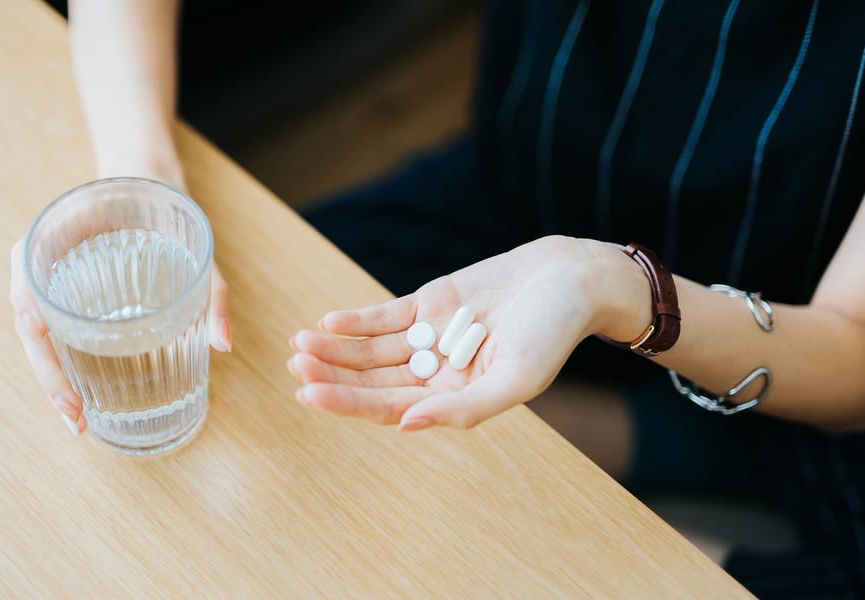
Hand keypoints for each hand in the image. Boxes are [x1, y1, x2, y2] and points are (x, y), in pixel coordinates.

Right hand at [9, 168, 231, 436]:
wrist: (145, 170)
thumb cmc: (162, 204)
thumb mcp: (194, 249)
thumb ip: (211, 293)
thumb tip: (224, 345)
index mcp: (50, 245)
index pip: (31, 315)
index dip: (46, 367)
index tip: (71, 404)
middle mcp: (39, 260)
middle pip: (31, 334)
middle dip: (49, 382)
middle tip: (77, 421)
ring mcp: (48, 272)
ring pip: (37, 333)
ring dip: (51, 375)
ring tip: (77, 415)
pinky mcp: (63, 282)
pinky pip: (52, 322)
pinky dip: (60, 356)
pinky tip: (80, 386)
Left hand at [288, 236, 651, 431]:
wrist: (571, 278)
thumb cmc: (553, 333)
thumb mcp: (517, 378)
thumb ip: (465, 409)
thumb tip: (405, 426)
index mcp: (456, 398)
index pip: (390, 408)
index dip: (349, 403)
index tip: (309, 393)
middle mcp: (438, 373)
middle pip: (373, 379)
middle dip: (334, 374)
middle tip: (296, 365)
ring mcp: (432, 338)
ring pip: (373, 349)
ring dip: (337, 348)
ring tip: (300, 343)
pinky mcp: (430, 304)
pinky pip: (386, 317)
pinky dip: (358, 320)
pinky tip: (329, 321)